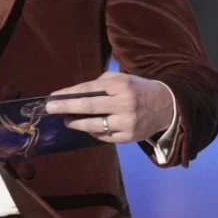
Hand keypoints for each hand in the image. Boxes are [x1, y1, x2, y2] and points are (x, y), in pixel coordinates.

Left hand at [44, 71, 173, 143]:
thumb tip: (76, 94)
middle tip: (49, 109)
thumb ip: (101, 84)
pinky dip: (93, 132)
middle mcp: (124, 104)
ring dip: (76, 123)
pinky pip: (104, 136)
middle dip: (66, 107)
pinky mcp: (129, 138)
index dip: (69, 94)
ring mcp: (127, 123)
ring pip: (94, 125)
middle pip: (88, 107)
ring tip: (67, 120)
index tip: (53, 96)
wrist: (168, 106)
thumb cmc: (139, 89)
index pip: (89, 89)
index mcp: (121, 86)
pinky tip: (86, 127)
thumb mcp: (123, 79)